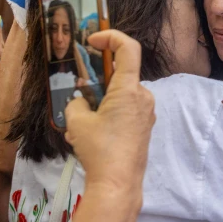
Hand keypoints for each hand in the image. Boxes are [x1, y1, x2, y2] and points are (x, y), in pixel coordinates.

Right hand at [64, 30, 154, 189]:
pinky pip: (123, 112)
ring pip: (118, 96)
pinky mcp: (143, 128)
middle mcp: (143, 97)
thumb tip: (81, 102)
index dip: (110, 37)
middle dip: (94, 83)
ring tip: (77, 128)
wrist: (118, 185)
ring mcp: (146, 114)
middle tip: (76, 97)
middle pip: (119, 75)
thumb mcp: (77, 121)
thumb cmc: (99, 150)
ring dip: (97, 104)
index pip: (128, 48)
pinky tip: (87, 138)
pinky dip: (106, 116)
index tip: (92, 41)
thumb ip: (76, 102)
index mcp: (130, 89)